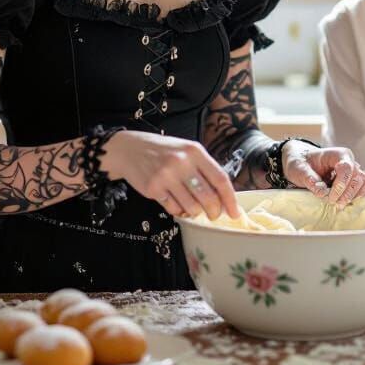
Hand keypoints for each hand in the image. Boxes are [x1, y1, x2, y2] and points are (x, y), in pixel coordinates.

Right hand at [100, 130, 239, 219]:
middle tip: (214, 215)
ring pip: (192, 207)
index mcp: (194, 151)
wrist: (130, 149)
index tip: (235, 212)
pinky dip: (179, 211)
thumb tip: (224, 196)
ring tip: (192, 206)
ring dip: (196, 212)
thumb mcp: (187, 151)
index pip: (220, 179)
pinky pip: (174, 209)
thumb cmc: (163, 151)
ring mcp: (166, 176)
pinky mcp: (153, 188)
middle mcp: (181, 162)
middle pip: (208, 197)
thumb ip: (205, 169)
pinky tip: (177, 203)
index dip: (230, 199)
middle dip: (214, 211)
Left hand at [281, 142, 364, 205]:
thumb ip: (310, 178)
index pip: (346, 168)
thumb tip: (321, 192)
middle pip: (358, 178)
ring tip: (339, 205)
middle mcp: (350, 161)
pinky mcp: (356, 181)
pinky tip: (347, 202)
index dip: (341, 185)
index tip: (330, 198)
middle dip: (347, 194)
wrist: (304, 164)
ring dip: (354, 197)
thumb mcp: (299, 169)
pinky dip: (360, 197)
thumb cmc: (302, 163)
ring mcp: (355, 171)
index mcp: (338, 154)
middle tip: (334, 204)